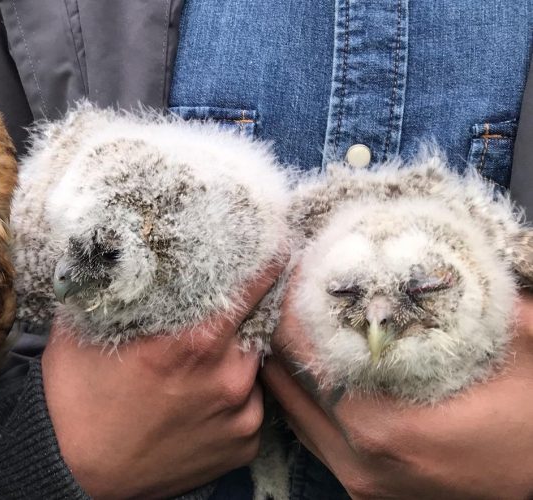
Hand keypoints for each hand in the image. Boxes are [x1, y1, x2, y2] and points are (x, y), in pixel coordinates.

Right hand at [42, 264, 282, 498]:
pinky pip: (249, 409)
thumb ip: (115, 288)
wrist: (71, 473)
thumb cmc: (74, 397)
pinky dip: (231, 401)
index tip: (273, 245)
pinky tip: (197, 403)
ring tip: (195, 369)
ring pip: (253, 370)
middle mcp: (228, 378)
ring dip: (233, 362)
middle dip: (239, 317)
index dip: (266, 261)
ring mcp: (241, 417)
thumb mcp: (81, 327)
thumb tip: (124, 250)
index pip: (253, 285)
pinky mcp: (243, 448)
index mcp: (194, 342)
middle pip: (254, 327)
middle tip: (211, 317)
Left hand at [262, 283, 532, 498]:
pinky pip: (313, 435)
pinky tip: (321, 364)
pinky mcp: (364, 489)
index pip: (304, 350)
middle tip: (299, 285)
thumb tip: (430, 243)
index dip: (295, 302)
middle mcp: (358, 458)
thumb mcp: (519, 346)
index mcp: (383, 424)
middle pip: (288, 378)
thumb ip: (473, 296)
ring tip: (304, 318)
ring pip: (293, 409)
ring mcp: (359, 479)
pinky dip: (307, 397)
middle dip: (290, 327)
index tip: (301, 265)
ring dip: (293, 362)